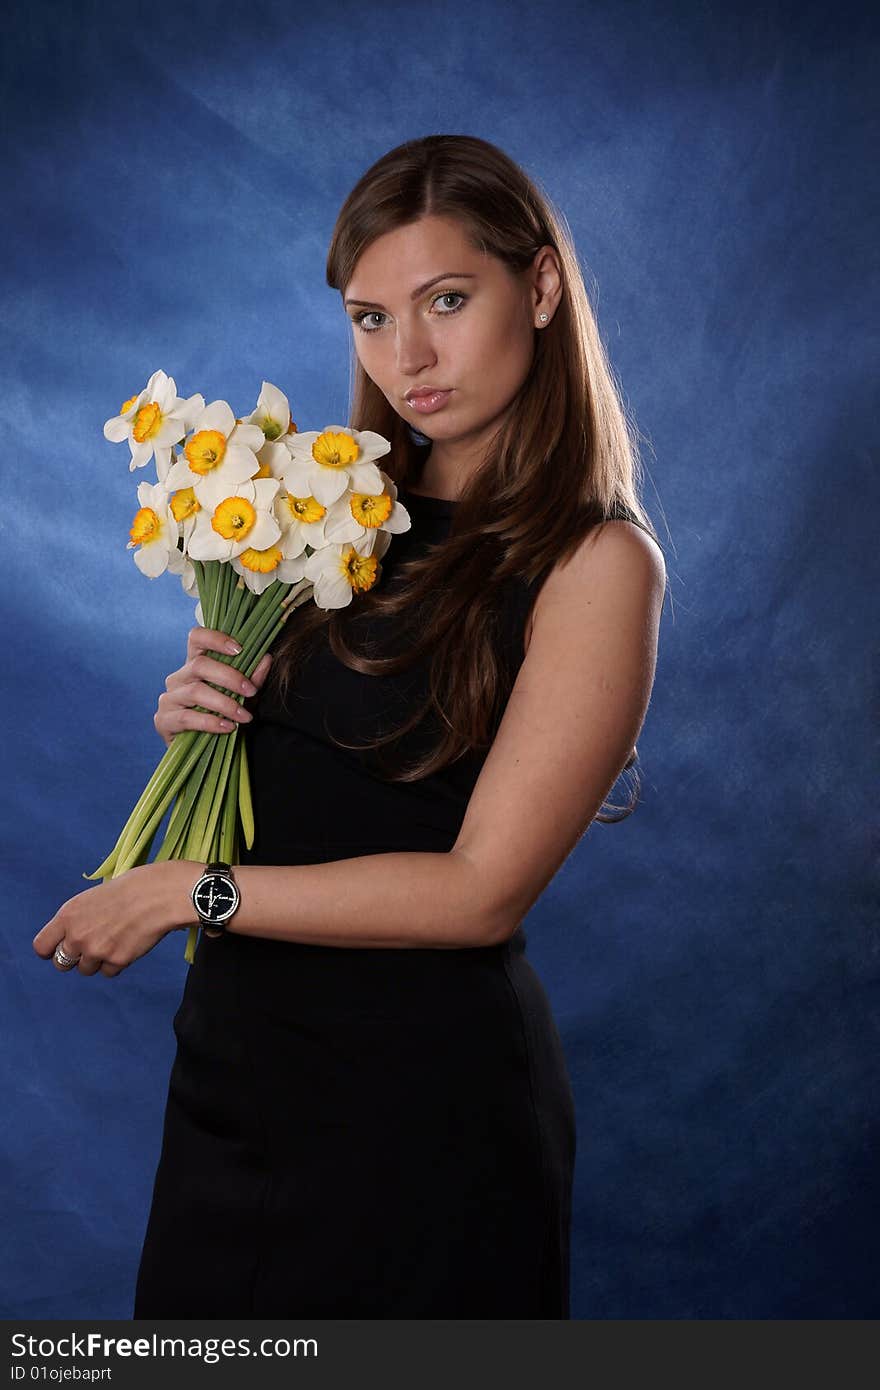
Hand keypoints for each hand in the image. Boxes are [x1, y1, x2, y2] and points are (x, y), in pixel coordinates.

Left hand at [32, 861, 195, 977]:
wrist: (161, 894)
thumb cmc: (132, 888)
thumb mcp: (94, 897)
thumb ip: (78, 918)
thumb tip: (73, 935)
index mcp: (68, 915)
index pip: (41, 946)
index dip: (50, 950)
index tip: (60, 949)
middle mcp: (77, 936)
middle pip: (62, 964)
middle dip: (75, 959)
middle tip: (92, 946)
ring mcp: (96, 951)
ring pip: (87, 970)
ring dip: (98, 961)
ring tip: (116, 940)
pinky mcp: (117, 961)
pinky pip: (109, 972)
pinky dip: (118, 963)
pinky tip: (129, 944)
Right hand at [154, 627, 273, 746]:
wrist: (207, 753)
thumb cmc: (224, 718)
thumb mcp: (243, 697)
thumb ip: (253, 679)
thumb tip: (266, 658)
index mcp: (195, 665)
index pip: (197, 638)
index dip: (215, 638)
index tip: (239, 649)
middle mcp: (178, 678)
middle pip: (199, 665)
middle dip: (229, 677)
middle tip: (250, 691)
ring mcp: (168, 698)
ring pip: (195, 691)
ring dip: (225, 704)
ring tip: (244, 716)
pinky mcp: (163, 720)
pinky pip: (187, 717)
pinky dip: (211, 722)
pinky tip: (228, 727)